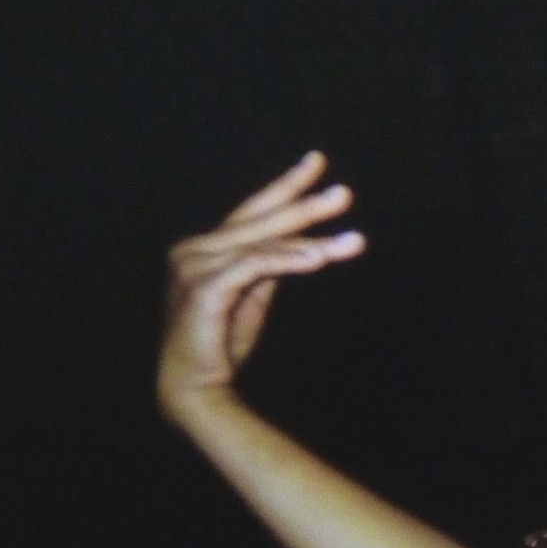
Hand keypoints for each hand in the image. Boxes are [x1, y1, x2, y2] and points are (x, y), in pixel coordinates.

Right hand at [158, 150, 364, 422]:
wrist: (194, 385)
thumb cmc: (221, 341)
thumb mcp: (253, 296)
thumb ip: (269, 266)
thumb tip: (304, 245)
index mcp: (208, 247)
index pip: (254, 209)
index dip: (286, 185)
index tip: (316, 162)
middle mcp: (196, 249)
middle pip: (261, 219)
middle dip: (306, 205)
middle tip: (344, 195)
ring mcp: (194, 266)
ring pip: (264, 243)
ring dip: (312, 242)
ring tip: (353, 241)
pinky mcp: (203, 288)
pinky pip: (254, 266)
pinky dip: (287, 260)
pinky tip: (317, 258)